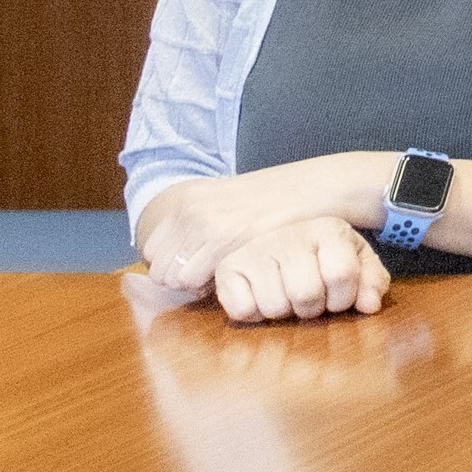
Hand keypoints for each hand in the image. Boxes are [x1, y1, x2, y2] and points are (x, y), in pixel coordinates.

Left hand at [132, 158, 374, 302]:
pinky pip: (195, 280)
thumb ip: (201, 221)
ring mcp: (206, 222)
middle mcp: (190, 209)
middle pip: (159, 268)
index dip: (174, 265)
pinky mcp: (226, 238)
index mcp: (187, 198)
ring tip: (228, 276)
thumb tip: (180, 255)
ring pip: (175, 278)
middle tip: (214, 276)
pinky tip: (237, 276)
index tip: (200, 267)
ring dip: (198, 285)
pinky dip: (213, 286)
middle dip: (183, 279)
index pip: (152, 250)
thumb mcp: (230, 202)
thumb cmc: (280, 200)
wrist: (319, 185)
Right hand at [201, 213, 392, 322]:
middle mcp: (289, 234)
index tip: (337, 295)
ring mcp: (255, 249)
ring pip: (275, 306)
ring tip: (286, 295)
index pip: (342, 276)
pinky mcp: (227, 268)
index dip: (343, 298)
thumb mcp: (357, 263)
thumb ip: (372, 281)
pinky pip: (243, 310)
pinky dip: (254, 314)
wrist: (277, 242)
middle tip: (310, 298)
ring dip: (284, 312)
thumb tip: (370, 305)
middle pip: (306, 294)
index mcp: (328, 230)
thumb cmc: (326, 259)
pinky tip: (261, 296)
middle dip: (313, 308)